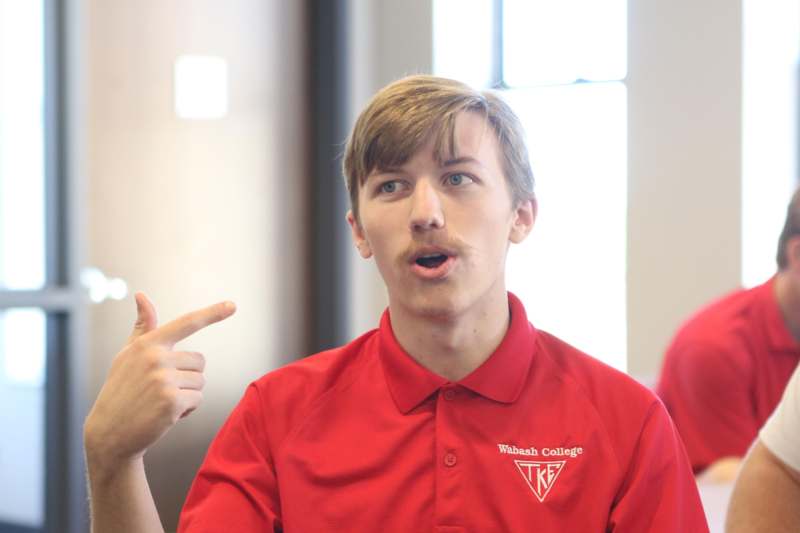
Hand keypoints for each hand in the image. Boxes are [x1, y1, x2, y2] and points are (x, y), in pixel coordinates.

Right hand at [84, 292, 235, 469]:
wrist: (109, 433)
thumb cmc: (121, 390)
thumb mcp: (127, 355)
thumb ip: (142, 327)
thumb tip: (141, 295)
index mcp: (147, 344)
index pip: (186, 323)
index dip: (212, 313)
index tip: (233, 305)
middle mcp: (156, 358)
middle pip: (199, 361)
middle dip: (188, 377)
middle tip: (162, 390)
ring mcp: (163, 380)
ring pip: (200, 381)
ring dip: (188, 394)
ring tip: (161, 402)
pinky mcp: (171, 401)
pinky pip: (198, 399)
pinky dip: (187, 409)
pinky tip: (166, 415)